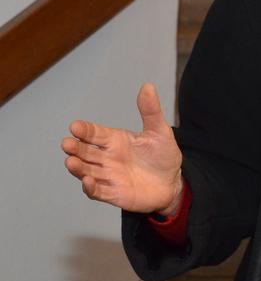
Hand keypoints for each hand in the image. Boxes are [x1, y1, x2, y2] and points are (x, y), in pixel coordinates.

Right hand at [62, 83, 183, 215]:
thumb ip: (150, 111)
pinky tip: (87, 181)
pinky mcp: (114, 194)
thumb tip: (148, 86)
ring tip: (71, 161)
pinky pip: (98, 191)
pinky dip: (90, 187)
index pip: (95, 134)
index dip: (84, 130)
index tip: (75, 126)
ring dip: (78, 167)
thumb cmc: (163, 155)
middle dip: (75, 148)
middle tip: (67, 143)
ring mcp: (109, 176)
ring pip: (86, 171)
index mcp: (115, 141)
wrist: (172, 182)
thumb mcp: (159, 132)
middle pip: (85, 152)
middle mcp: (108, 158)